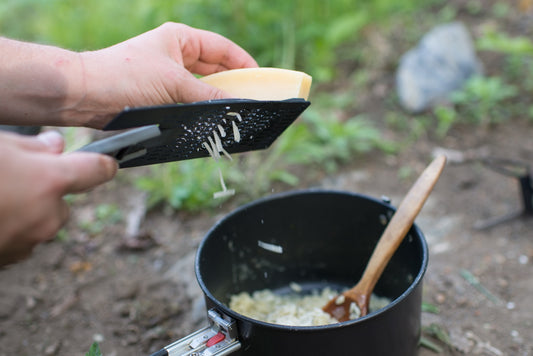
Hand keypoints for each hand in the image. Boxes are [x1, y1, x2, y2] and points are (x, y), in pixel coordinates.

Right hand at [0, 131, 116, 265]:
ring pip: (40, 221)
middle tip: (11, 176)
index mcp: (49, 182)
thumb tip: (56, 146)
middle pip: (62, 201)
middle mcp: (47, 216)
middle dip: (45, 189)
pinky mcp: (7, 261)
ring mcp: (27, 243)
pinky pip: (20, 239)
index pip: (97, 170)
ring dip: (25, 210)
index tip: (108, 161)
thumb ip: (31, 147)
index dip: (103, 163)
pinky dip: (9, 227)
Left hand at [78, 22, 258, 127]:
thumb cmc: (126, 77)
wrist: (86, 96)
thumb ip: (209, 95)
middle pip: (215, 69)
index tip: (260, 81)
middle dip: (232, 85)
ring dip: (216, 101)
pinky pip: (188, 104)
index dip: (243, 63)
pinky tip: (212, 123)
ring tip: (234, 116)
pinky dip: (201, 112)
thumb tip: (238, 107)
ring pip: (202, 89)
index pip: (221, 48)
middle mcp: (175, 56)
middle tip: (251, 103)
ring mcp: (167, 77)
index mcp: (180, 39)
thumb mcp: (174, 84)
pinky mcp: (160, 97)